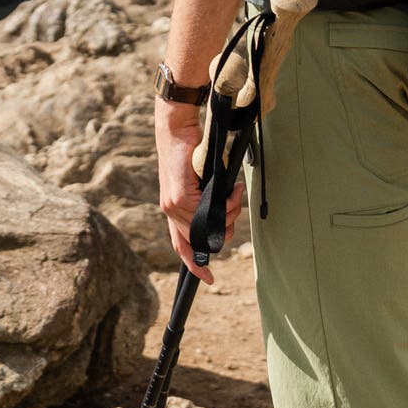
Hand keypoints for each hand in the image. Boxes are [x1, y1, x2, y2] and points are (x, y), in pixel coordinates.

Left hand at [153, 98, 244, 283]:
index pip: (181, 245)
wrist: (178, 130)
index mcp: (174, 210)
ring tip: (236, 191)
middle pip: (205, 238)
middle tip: (237, 201)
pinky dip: (227, 202)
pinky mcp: (180, 196)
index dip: (195, 264)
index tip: (208, 278)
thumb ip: (210, 202)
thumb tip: (226, 217)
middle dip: (228, 226)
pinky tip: (232, 189)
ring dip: (231, 210)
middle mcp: (170, 210)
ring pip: (211, 225)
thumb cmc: (192, 152)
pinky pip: (210, 211)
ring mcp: (173, 205)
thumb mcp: (203, 183)